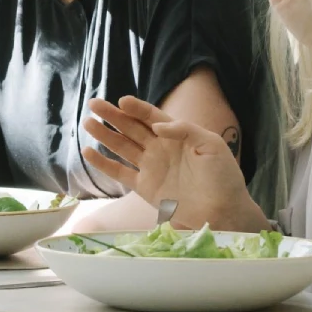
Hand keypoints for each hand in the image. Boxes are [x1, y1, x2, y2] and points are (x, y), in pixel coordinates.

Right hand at [82, 96, 266, 230]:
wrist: (223, 210)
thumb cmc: (223, 176)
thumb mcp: (212, 145)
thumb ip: (185, 130)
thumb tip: (157, 126)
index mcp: (177, 135)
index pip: (151, 116)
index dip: (136, 108)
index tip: (121, 101)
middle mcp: (160, 148)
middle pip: (132, 128)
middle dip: (113, 116)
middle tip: (94, 104)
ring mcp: (151, 167)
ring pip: (122, 146)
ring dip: (105, 135)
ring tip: (88, 123)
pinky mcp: (144, 187)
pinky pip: (119, 173)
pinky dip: (103, 164)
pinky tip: (88, 152)